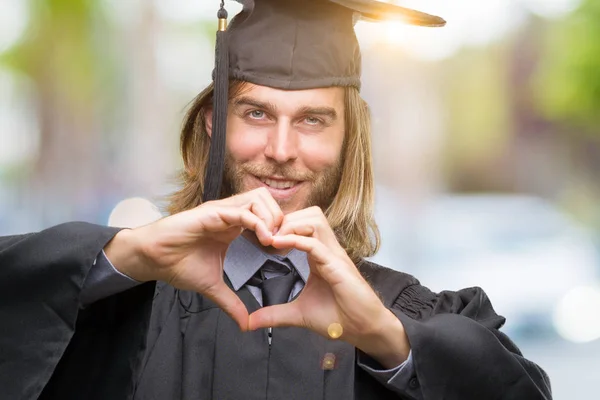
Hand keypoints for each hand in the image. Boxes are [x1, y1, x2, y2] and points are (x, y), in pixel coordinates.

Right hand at [104, 187, 281, 329]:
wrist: (153, 260)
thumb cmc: (178, 265)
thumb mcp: (213, 287)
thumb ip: (232, 302)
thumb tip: (245, 324)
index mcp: (233, 226)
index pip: (266, 215)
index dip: (279, 229)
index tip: (284, 251)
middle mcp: (230, 214)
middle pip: (268, 200)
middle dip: (281, 220)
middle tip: (283, 244)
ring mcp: (222, 211)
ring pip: (258, 198)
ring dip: (271, 218)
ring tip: (273, 242)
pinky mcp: (212, 213)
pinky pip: (242, 210)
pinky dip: (258, 222)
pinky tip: (264, 239)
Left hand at [247, 206, 409, 367]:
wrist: (364, 330)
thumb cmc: (339, 318)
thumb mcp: (299, 314)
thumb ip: (275, 314)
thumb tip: (250, 322)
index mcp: (319, 255)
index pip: (302, 225)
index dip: (281, 227)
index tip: (261, 239)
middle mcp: (328, 249)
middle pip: (309, 214)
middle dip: (285, 220)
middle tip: (266, 237)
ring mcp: (334, 255)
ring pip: (315, 219)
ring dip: (291, 225)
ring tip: (273, 241)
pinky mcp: (337, 265)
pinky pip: (316, 243)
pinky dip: (296, 240)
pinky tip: (278, 245)